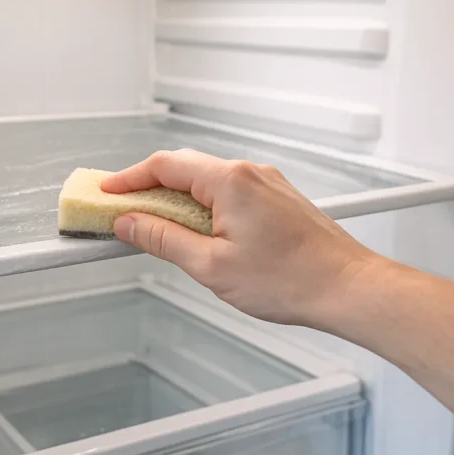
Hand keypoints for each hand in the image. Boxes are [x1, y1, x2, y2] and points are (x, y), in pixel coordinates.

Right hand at [101, 148, 381, 326]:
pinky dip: (202, 206)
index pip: (164, 166)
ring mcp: (266, 183)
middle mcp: (249, 173)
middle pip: (184, 169)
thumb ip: (162, 240)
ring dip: (176, 200)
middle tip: (121, 212)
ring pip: (206, 182)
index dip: (127, 180)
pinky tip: (195, 233)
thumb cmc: (291, 280)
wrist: (348, 288)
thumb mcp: (210, 266)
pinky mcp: (277, 199)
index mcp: (230, 181)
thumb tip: (129, 225)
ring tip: (154, 229)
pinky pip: (228, 192)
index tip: (105, 194)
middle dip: (148, 188)